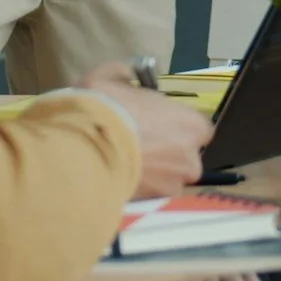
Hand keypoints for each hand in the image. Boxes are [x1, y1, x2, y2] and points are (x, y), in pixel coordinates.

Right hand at [80, 62, 214, 196]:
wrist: (83, 149)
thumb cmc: (105, 108)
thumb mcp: (110, 75)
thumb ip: (126, 75)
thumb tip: (126, 75)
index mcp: (190, 124)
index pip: (197, 128)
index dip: (176, 126)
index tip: (156, 123)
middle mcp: (190, 159)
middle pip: (184, 158)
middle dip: (166, 154)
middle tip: (136, 145)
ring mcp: (172, 186)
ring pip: (166, 180)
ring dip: (151, 174)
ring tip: (122, 164)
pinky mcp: (150, 206)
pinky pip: (147, 197)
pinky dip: (136, 190)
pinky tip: (115, 179)